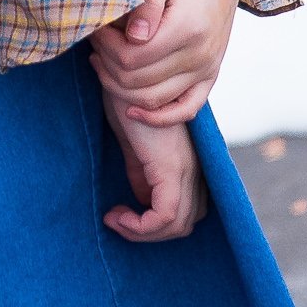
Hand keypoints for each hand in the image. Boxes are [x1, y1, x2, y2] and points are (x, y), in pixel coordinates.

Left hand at [87, 0, 259, 129]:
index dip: (105, 46)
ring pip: (153, 99)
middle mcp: (201, 54)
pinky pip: (186, 109)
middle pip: (137, 81)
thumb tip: (134, 36)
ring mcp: (208, 67)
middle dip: (107, 63)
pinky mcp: (210, 73)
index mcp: (188, 27)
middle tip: (96, 38)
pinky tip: (131, 110)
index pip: (132, 57)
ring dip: (119, 85)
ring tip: (104, 58)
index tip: (95, 26)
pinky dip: (158, 116)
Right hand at [100, 91, 207, 242]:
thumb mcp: (134, 143)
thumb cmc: (127, 100)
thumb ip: (141, 171)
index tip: (121, 216)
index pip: (188, 212)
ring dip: (142, 232)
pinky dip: (140, 225)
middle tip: (117, 222)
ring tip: (114, 218)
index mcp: (186, 163)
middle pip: (185, 223)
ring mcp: (184, 167)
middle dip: (149, 234)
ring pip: (178, 224)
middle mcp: (192, 167)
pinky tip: (116, 213)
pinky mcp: (169, 165)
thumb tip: (140, 199)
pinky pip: (165, 215)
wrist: (127, 73)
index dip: (156, 226)